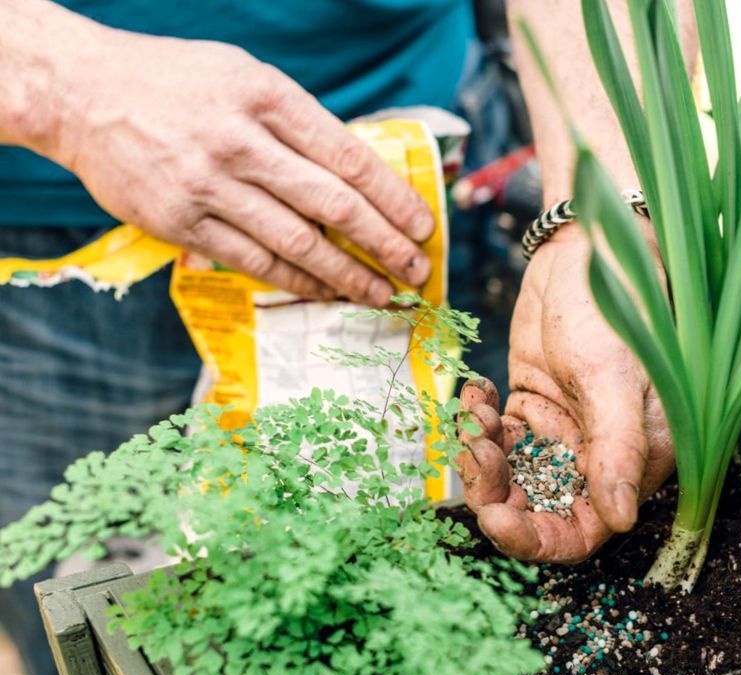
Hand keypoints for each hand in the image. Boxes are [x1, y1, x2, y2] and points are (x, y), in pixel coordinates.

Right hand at [49, 27, 434, 303]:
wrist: (81, 92)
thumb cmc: (174, 82)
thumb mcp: (245, 77)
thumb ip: (298, 123)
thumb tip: (356, 176)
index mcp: (267, 97)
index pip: (348, 156)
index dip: (393, 198)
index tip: (421, 224)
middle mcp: (241, 142)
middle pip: (332, 205)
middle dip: (384, 244)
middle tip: (417, 270)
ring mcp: (209, 186)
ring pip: (296, 243)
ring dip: (346, 275)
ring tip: (379, 293)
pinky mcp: (181, 222)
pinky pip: (252, 261)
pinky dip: (296, 281)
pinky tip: (324, 292)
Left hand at [458, 230, 674, 561]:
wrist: (588, 252)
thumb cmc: (618, 310)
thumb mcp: (616, 380)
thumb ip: (617, 452)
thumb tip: (622, 521)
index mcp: (630, 464)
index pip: (582, 533)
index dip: (536, 539)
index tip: (495, 517)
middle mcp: (595, 458)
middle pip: (536, 510)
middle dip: (496, 493)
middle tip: (476, 450)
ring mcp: (559, 434)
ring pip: (508, 477)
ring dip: (481, 454)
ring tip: (477, 412)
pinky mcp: (531, 407)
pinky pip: (495, 437)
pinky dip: (477, 422)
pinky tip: (478, 389)